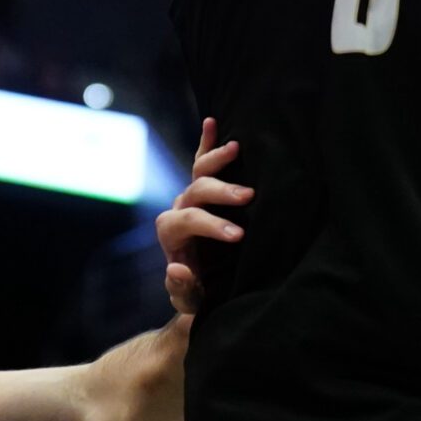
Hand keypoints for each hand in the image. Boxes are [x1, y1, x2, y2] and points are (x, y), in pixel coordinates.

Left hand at [156, 117, 247, 316]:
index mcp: (171, 234)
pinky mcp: (203, 189)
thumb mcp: (190, 299)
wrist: (200, 285)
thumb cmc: (197, 293)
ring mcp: (190, 196)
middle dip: (221, 192)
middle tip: (249, 196)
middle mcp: (178, 209)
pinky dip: (206, 143)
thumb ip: (181, 288)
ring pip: (199, 170)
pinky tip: (212, 121)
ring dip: (217, 158)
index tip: (239, 236)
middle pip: (195, 191)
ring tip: (237, 148)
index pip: (187, 221)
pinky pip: (201, 161)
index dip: (211, 226)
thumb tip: (177, 267)